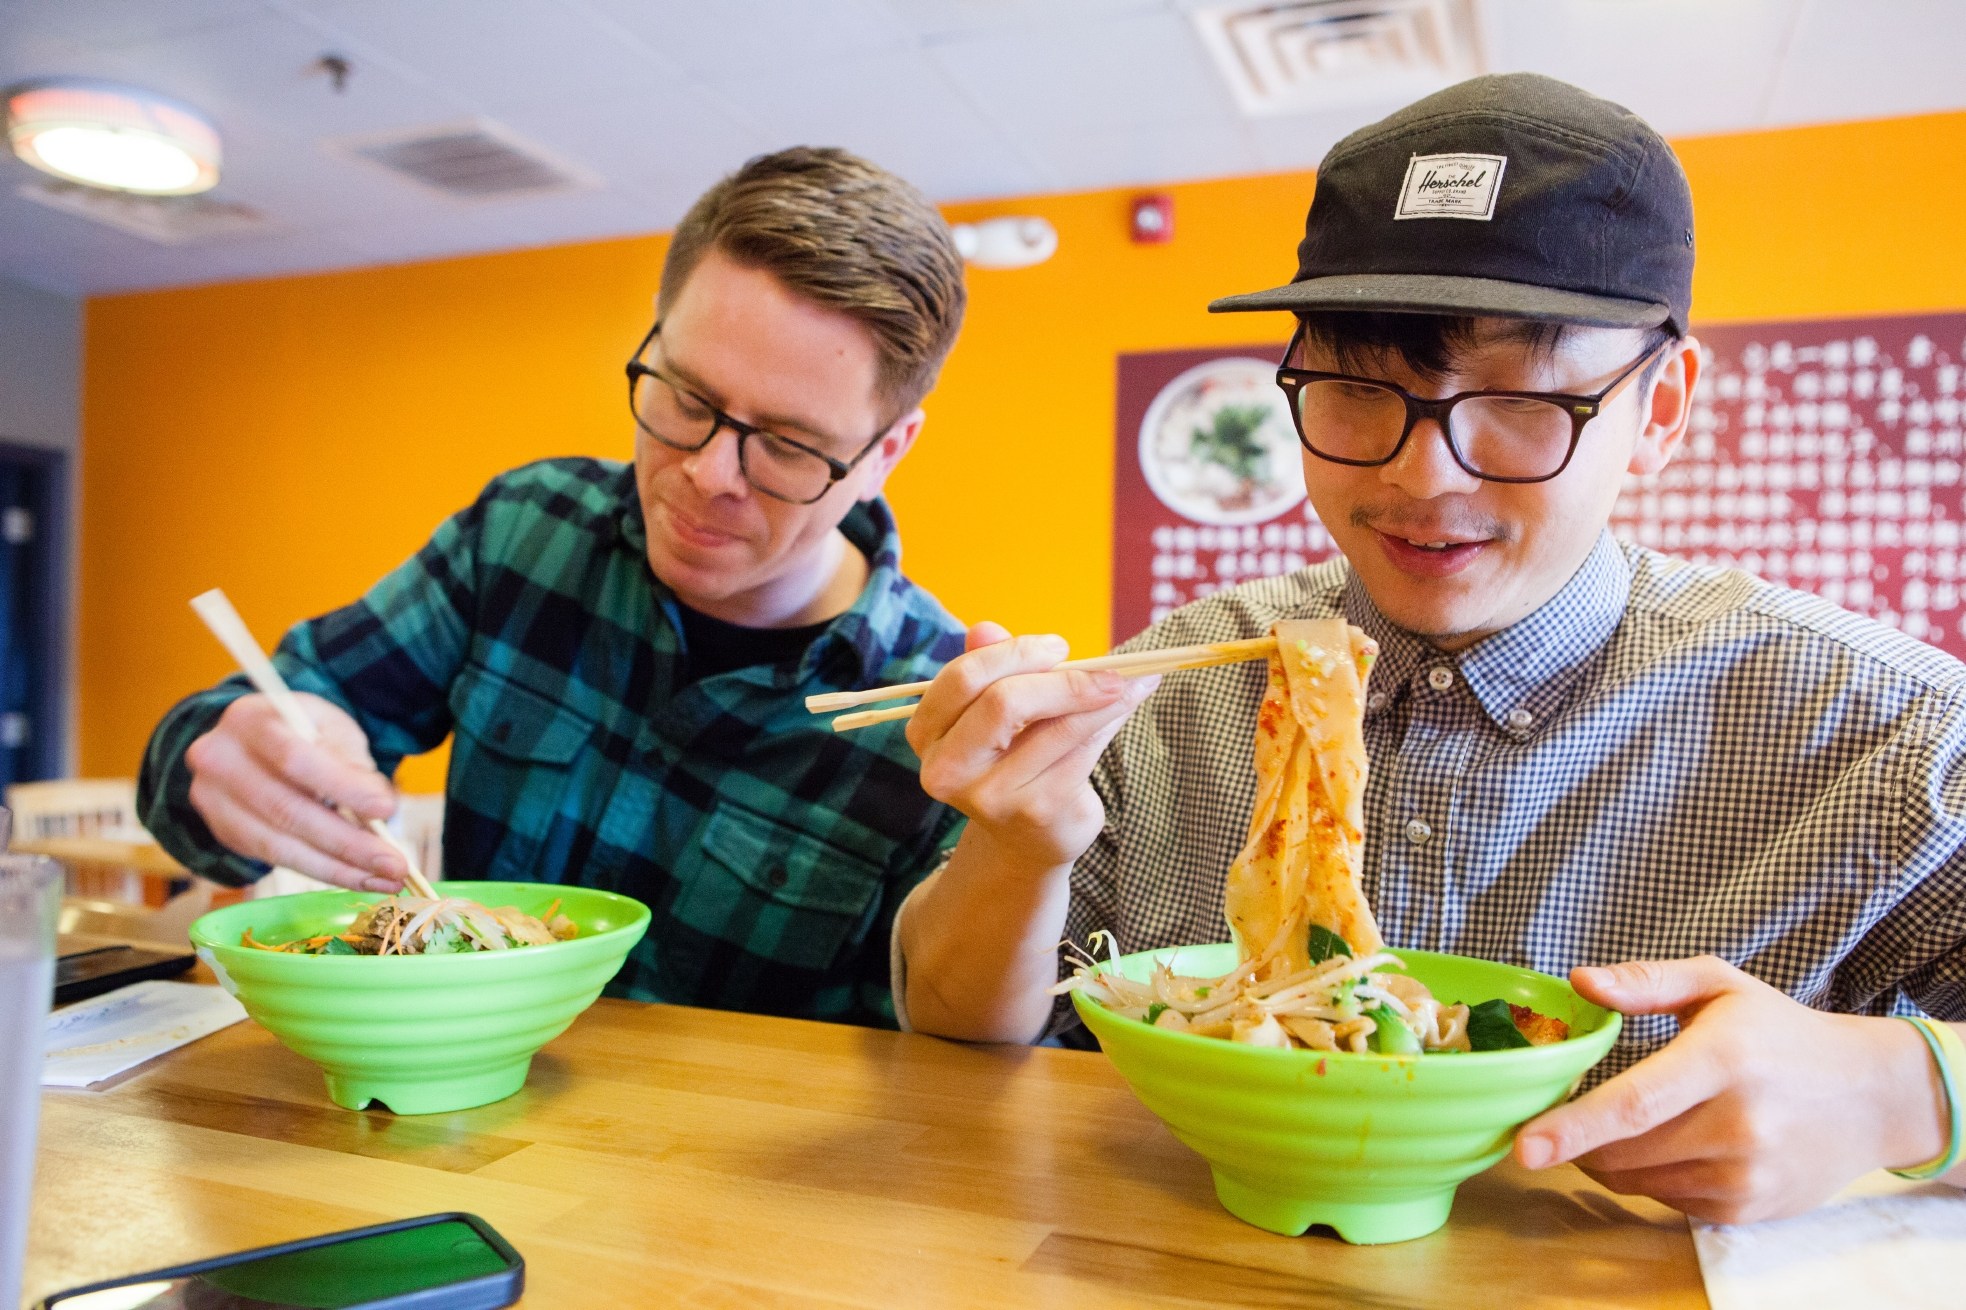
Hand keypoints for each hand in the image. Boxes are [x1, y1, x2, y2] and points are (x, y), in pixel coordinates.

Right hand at [184, 692, 405, 891]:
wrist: (251, 743)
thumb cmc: (300, 732)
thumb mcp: (330, 729)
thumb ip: (352, 763)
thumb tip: (379, 808)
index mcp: (251, 720)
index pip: (296, 760)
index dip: (342, 788)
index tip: (386, 810)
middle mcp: (220, 759)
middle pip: (288, 811)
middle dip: (348, 844)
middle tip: (395, 865)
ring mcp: (214, 800)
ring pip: (279, 846)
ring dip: (338, 869)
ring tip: (383, 881)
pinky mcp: (224, 831)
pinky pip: (274, 860)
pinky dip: (320, 871)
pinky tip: (355, 877)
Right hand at [907, 622, 1157, 874]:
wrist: (1028, 837)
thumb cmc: (1014, 757)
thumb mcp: (996, 711)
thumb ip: (991, 669)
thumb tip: (985, 628)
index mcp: (928, 734)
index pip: (964, 679)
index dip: (1015, 653)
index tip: (1059, 646)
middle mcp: (949, 770)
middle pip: (1004, 702)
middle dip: (1063, 678)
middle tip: (1107, 669)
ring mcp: (991, 797)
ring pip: (1057, 726)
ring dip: (1104, 696)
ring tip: (1135, 680)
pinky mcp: (1035, 812)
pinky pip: (1082, 750)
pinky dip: (1112, 721)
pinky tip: (1129, 704)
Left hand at [1513, 955, 1947, 1223]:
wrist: (1870, 1097)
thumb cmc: (1780, 1032)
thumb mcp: (1719, 985)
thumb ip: (1646, 982)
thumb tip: (1581, 980)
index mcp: (1720, 1060)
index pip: (1634, 1103)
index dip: (1572, 1127)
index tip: (1524, 1145)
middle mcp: (1736, 1124)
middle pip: (1624, 1151)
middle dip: (1579, 1139)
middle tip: (1570, 1113)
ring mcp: (1745, 1175)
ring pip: (1638, 1181)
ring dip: (1614, 1158)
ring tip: (1642, 1119)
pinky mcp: (1748, 1209)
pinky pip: (1667, 1201)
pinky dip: (1653, 1176)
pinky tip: (1680, 1143)